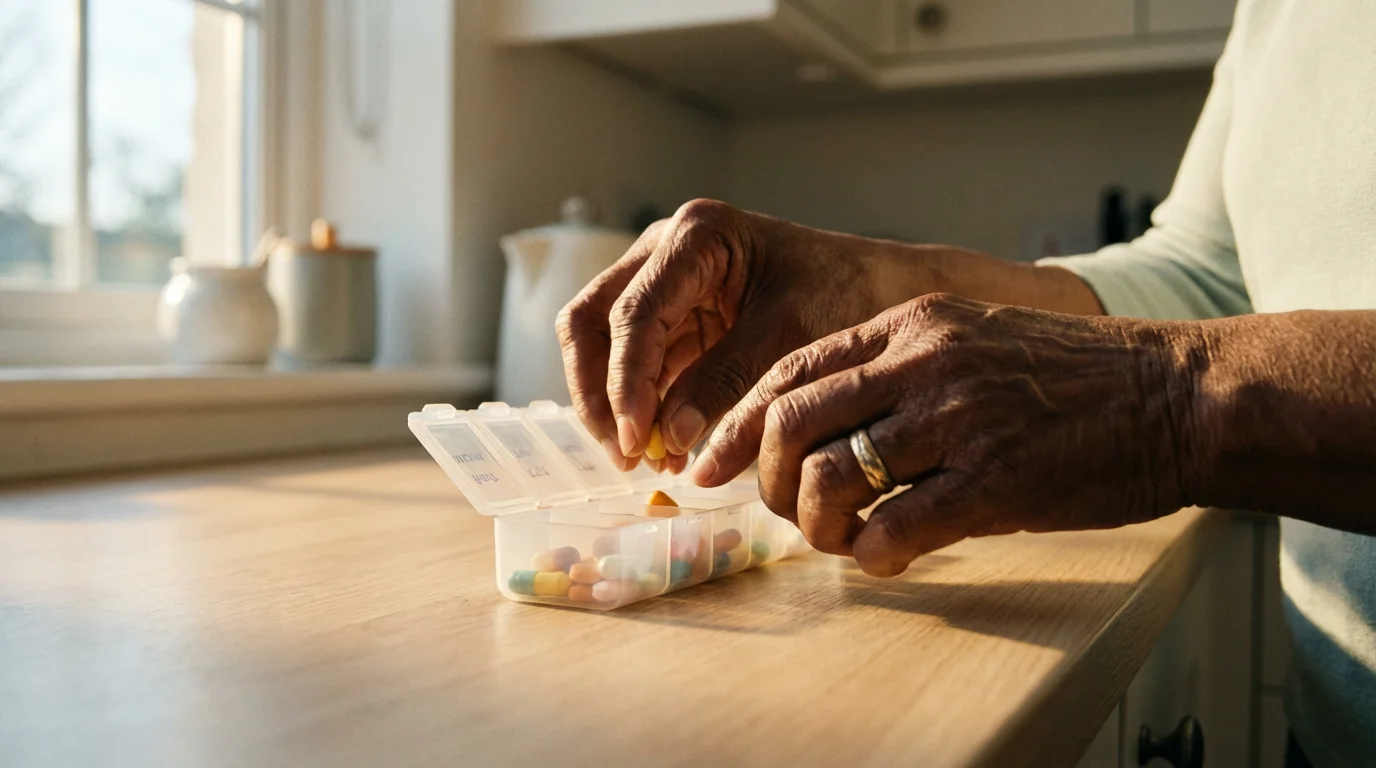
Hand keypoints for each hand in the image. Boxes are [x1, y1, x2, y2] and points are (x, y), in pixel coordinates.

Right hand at [557, 199, 927, 470]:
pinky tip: (664, 452)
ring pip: (600, 345)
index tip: (636, 438)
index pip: (633, 312)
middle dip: (600, 391)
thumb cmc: (845, 294)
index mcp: (696, 236)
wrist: (881, 288)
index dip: (625, 380)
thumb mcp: (789, 337)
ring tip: (647, 461)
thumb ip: (725, 381)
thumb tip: (668, 439)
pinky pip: (635, 365)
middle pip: (591, 321)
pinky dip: (642, 407)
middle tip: (626, 454)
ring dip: (614, 404)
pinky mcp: (672, 321)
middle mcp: (664, 251)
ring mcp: (662, 284)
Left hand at [693, 293, 1197, 575]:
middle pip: (795, 423)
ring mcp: (960, 419)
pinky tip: (886, 558)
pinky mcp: (996, 480)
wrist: (1179, 393)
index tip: (710, 465)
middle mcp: (925, 363)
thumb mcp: (974, 338)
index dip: (739, 423)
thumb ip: (898, 369)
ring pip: (835, 477)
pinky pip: (896, 528)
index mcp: (912, 326)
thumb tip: (822, 427)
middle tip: (787, 512)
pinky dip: (873, 555)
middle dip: (769, 481)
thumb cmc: (1074, 376)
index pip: (791, 370)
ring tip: (843, 539)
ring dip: (819, 525)